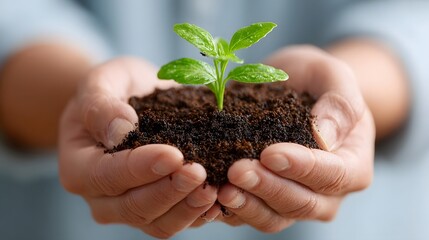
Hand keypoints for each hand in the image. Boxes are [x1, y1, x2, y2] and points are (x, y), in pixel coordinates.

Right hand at [58, 57, 218, 237]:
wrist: (129, 101)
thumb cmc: (112, 90)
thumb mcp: (100, 83)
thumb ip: (102, 106)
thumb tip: (121, 132)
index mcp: (79, 168)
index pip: (108, 176)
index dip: (140, 168)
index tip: (173, 155)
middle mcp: (101, 197)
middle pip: (135, 207)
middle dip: (169, 191)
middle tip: (198, 172)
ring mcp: (129, 207)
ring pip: (158, 223)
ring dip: (187, 208)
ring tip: (213, 188)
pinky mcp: (156, 208)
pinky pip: (177, 221)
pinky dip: (199, 214)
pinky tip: (219, 198)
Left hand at [216, 45, 374, 231]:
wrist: (292, 87)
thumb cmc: (315, 80)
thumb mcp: (332, 76)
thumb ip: (339, 104)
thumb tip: (324, 138)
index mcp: (352, 164)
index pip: (332, 174)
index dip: (302, 167)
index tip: (270, 153)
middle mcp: (326, 192)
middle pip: (301, 203)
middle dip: (267, 188)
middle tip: (237, 170)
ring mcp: (294, 200)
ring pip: (273, 217)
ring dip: (247, 205)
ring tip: (221, 189)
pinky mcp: (265, 202)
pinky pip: (249, 214)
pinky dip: (230, 210)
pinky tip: (210, 195)